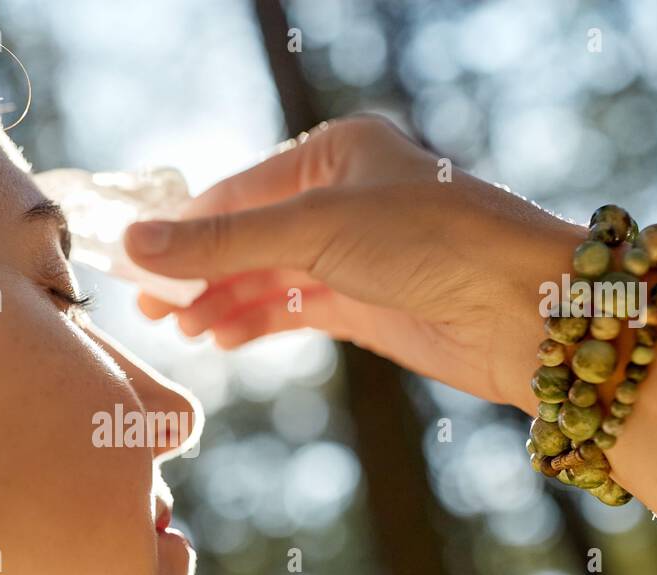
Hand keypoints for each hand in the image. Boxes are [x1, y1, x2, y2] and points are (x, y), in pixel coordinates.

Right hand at [124, 115, 586, 411]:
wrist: (523, 310)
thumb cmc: (433, 242)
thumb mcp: (315, 230)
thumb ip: (223, 242)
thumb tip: (133, 247)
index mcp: (335, 152)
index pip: (237, 191)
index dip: (183, 229)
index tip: (133, 263)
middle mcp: (341, 198)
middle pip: (247, 236)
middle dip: (199, 272)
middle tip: (149, 307)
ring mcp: (352, 254)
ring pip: (265, 276)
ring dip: (222, 302)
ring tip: (182, 329)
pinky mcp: (363, 304)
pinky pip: (291, 309)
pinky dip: (255, 323)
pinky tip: (223, 340)